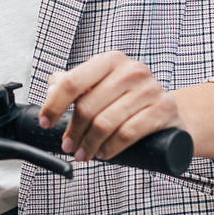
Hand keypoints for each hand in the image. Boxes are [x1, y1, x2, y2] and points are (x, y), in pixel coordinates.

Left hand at [37, 51, 184, 161]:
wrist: (167, 109)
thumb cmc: (128, 99)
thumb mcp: (101, 85)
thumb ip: (74, 84)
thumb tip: (50, 90)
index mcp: (110, 60)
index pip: (72, 82)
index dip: (54, 105)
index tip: (46, 122)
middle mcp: (131, 70)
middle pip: (87, 106)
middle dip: (73, 132)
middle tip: (68, 146)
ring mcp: (149, 89)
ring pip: (106, 123)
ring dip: (89, 144)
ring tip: (83, 154)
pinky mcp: (163, 109)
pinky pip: (127, 133)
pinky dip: (111, 148)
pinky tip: (104, 153)